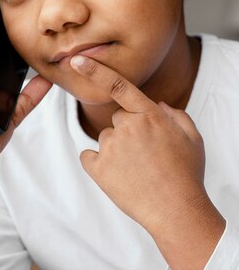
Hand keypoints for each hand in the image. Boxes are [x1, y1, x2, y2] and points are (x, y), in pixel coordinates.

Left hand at [70, 55, 207, 233]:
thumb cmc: (186, 175)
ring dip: (117, 150)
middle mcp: (127, 127)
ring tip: (138, 171)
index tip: (76, 59)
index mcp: (149, 115)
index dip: (95, 70)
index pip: (118, 84)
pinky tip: (119, 176)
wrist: (175, 210)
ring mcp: (110, 147)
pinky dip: (99, 165)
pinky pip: (89, 157)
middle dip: (128, 131)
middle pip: (118, 119)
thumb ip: (175, 115)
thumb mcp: (192, 138)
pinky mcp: (97, 168)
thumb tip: (158, 106)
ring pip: (106, 139)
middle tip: (146, 155)